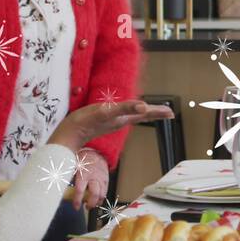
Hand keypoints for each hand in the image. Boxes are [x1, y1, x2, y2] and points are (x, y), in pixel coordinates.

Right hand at [49, 100, 174, 154]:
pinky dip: (129, 112)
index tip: (171, 112)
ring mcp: (112, 121)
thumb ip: (125, 108)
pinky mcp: (104, 120)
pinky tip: (130, 112)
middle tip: (169, 112)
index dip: (158, 112)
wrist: (68, 134)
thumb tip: (144, 106)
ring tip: (154, 111)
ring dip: (145, 113)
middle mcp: (120, 121)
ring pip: (133, 116)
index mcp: (123, 118)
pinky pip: (121, 115)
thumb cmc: (85, 122)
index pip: (145, 114)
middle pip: (142, 115)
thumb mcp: (106, 112)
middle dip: (155, 113)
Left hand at [71, 148, 108, 210]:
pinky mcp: (106, 179)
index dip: (77, 201)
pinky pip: (106, 191)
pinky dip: (102, 197)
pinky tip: (98, 200)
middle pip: (94, 194)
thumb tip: (58, 186)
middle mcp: (94, 177)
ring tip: (92, 205)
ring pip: (102, 194)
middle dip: (91, 203)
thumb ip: (67, 176)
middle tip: (86, 207)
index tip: (76, 207)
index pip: (80, 191)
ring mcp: (101, 178)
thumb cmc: (82, 160)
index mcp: (83, 174)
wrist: (96, 152)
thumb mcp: (72, 166)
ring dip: (97, 202)